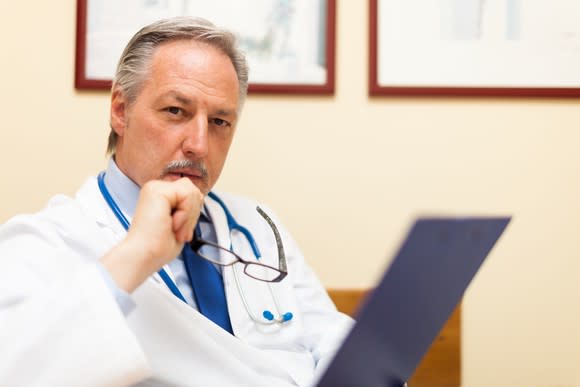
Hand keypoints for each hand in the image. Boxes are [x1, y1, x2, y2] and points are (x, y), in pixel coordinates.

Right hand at [101, 178, 202, 292]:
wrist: (144, 256)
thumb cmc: (158, 248)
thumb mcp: (181, 223)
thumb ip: (189, 206)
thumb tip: (200, 196)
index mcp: (160, 196)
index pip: (191, 194)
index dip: (192, 214)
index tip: (180, 232)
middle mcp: (156, 189)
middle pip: (194, 191)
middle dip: (192, 214)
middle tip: (178, 231)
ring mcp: (156, 188)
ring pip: (192, 192)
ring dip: (189, 216)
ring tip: (174, 228)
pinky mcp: (157, 190)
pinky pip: (188, 195)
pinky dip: (186, 214)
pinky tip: (172, 224)